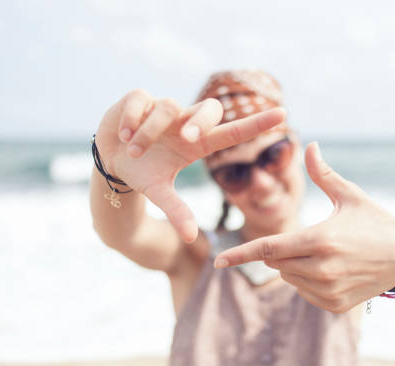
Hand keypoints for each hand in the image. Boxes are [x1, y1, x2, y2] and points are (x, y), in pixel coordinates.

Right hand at [95, 89, 285, 242]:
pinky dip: (132, 120)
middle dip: (202, 121)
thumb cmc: (143, 172)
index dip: (257, 123)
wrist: (111, 160)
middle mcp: (185, 123)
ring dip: (149, 132)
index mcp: (197, 144)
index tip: (283, 115)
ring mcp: (164, 108)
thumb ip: (177, 210)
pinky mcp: (140, 99)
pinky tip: (123, 135)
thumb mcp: (159, 192)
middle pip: (211, 108)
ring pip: (168, 107)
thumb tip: (192, 237)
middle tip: (187, 137)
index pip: (233, 132)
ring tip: (133, 152)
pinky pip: (141, 100)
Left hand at [214, 142, 394, 312]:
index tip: (218, 261)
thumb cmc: (374, 222)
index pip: (269, 248)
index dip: (240, 254)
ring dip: (293, 265)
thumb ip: (324, 174)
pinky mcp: (335, 305)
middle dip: (280, 250)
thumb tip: (309, 145)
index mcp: (320, 240)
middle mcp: (322, 269)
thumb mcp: (350, 195)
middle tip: (305, 237)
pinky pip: (304, 293)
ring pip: (288, 278)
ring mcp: (329, 290)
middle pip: (276, 263)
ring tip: (324, 253)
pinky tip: (330, 269)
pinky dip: (307, 281)